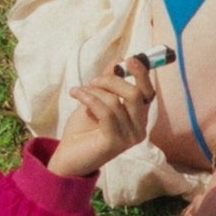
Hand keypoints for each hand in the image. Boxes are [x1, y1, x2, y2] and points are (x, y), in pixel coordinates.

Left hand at [52, 54, 156, 179]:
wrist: (67, 156)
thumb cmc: (83, 129)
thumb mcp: (96, 99)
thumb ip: (109, 82)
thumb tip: (119, 60)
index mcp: (139, 118)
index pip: (148, 92)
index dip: (142, 74)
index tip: (129, 59)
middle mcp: (139, 129)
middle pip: (136, 94)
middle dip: (112, 81)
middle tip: (93, 80)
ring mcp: (128, 138)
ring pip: (117, 102)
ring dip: (95, 91)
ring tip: (80, 91)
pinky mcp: (114, 143)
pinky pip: (105, 113)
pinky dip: (89, 99)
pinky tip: (76, 94)